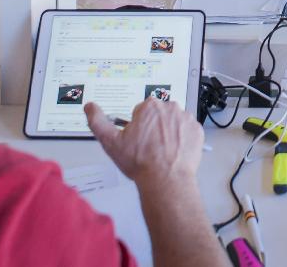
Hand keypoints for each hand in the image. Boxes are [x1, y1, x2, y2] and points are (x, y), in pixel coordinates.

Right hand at [85, 98, 205, 189]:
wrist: (166, 179)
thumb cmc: (140, 162)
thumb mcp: (110, 142)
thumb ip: (97, 121)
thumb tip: (89, 107)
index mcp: (149, 107)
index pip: (141, 111)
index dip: (137, 127)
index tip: (137, 140)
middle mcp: (170, 107)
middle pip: (158, 115)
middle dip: (154, 127)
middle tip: (149, 147)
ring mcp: (186, 118)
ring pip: (174, 122)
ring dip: (169, 132)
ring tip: (162, 151)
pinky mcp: (197, 130)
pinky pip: (188, 131)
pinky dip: (182, 139)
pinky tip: (174, 152)